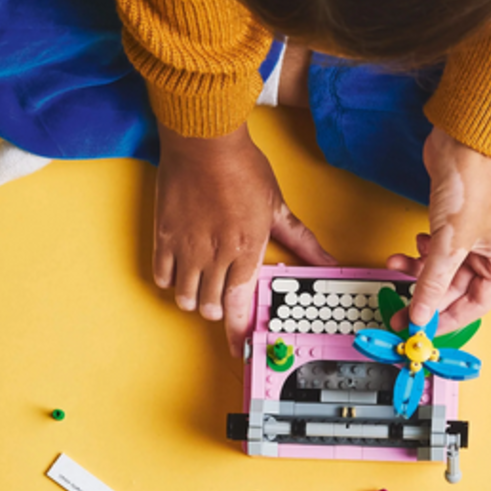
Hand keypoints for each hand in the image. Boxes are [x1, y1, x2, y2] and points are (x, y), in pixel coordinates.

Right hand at [153, 121, 333, 355]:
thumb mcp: (278, 206)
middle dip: (219, 310)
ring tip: (203, 284)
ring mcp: (187, 249)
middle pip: (211, 307)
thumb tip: (328, 262)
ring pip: (185, 298)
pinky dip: (171, 281)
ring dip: (195, 299)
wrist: (204, 141)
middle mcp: (216, 257)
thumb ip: (301, 241)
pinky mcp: (164, 237)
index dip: (238, 335)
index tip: (240, 350)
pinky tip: (182, 270)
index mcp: (247, 252)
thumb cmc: (242, 168)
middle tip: (224, 299)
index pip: (240, 308)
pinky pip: (162, 277)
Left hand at [388, 126, 490, 331]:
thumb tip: (420, 315)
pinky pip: (433, 252)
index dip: (450, 320)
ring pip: (440, 271)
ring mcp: (470, 239)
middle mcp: (489, 253)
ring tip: (396, 269)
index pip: (477, 306)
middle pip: (455, 290)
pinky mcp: (452, 225)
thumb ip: (432, 283)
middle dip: (426, 298)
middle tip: (400, 310)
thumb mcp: (450, 244)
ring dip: (417, 272)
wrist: (461, 141)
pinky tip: (409, 248)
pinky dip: (419, 253)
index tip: (424, 330)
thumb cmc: (472, 186)